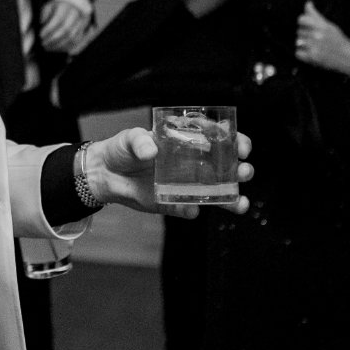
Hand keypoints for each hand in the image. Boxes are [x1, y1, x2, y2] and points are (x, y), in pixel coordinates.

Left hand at [39, 0, 89, 53]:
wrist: (71, 7)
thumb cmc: (56, 9)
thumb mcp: (48, 8)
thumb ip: (44, 16)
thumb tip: (42, 24)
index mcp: (65, 6)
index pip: (58, 19)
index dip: (48, 30)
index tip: (40, 35)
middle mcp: (76, 14)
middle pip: (66, 30)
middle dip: (53, 39)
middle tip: (43, 44)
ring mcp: (82, 23)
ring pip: (73, 38)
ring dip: (59, 46)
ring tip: (48, 48)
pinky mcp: (85, 30)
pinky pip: (78, 42)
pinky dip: (67, 48)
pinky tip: (57, 49)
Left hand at [84, 126, 252, 216]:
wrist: (105, 174)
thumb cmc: (122, 149)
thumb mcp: (129, 138)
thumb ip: (139, 141)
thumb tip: (151, 150)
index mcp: (189, 142)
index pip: (221, 139)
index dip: (237, 142)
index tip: (242, 147)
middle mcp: (193, 164)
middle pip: (227, 168)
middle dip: (241, 170)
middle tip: (243, 172)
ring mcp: (186, 186)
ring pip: (218, 194)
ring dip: (232, 199)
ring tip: (240, 203)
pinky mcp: (173, 203)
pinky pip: (189, 209)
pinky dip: (192, 211)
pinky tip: (191, 210)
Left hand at [295, 0, 349, 72]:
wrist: (349, 58)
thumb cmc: (338, 41)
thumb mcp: (329, 26)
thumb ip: (315, 15)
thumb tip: (308, 3)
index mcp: (322, 25)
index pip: (301, 19)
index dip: (303, 24)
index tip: (308, 28)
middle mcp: (317, 35)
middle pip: (299, 31)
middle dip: (306, 36)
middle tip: (316, 40)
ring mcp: (314, 46)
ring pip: (298, 42)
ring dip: (304, 45)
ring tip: (314, 47)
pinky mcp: (312, 57)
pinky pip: (298, 53)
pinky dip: (303, 54)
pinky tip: (311, 54)